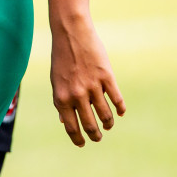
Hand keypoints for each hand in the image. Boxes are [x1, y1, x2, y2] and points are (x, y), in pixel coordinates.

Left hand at [49, 13, 124, 146]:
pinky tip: (120, 112)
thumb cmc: (62, 58)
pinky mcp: (107, 77)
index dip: (78, 139)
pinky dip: (120, 109)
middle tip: (98, 137)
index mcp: (61, 97)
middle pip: (90, 125)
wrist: (71, 33)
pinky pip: (117, 100)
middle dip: (95, 135)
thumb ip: (61, 101)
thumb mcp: (56, 81)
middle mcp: (77, 95)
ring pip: (105, 115)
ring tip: (108, 125)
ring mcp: (93, 86)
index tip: (83, 144)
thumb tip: (65, 122)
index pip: (71, 127)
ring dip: (108, 123)